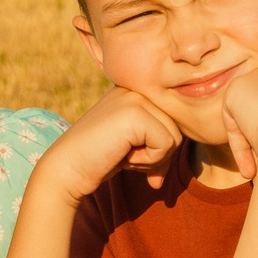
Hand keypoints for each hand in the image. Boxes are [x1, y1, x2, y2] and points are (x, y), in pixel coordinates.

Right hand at [35, 88, 185, 201]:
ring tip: (122, 154)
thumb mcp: (134, 146)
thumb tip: (190, 152)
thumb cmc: (98, 160)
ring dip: (153, 158)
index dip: (158, 147)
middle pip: (177, 127)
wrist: (66, 169)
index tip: (131, 156)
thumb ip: (158, 142)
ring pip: (175, 136)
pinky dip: (148, 160)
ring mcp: (134, 97)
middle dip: (157, 154)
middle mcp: (136, 87)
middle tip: (126, 156)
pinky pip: (166, 143)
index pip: (172, 120)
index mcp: (135, 90)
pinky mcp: (134, 112)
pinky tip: (122, 156)